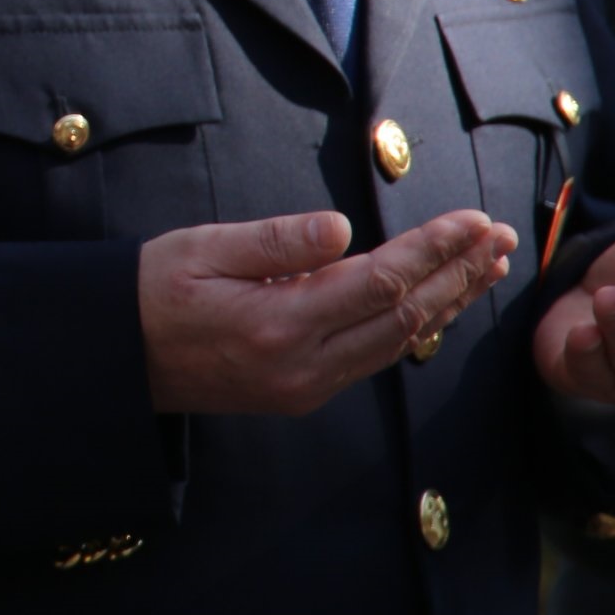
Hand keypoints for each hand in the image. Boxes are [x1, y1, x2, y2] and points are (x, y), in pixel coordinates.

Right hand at [138, 206, 515, 414]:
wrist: (114, 361)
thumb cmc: (151, 293)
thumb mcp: (202, 249)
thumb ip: (276, 242)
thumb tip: (343, 229)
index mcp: (275, 325)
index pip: (379, 283)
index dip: (434, 250)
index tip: (472, 220)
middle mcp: (299, 366)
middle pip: (403, 318)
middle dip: (458, 274)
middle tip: (500, 236)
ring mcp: (303, 387)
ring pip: (396, 344)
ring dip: (448, 302)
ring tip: (487, 265)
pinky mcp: (300, 394)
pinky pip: (373, 358)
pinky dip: (414, 325)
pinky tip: (438, 302)